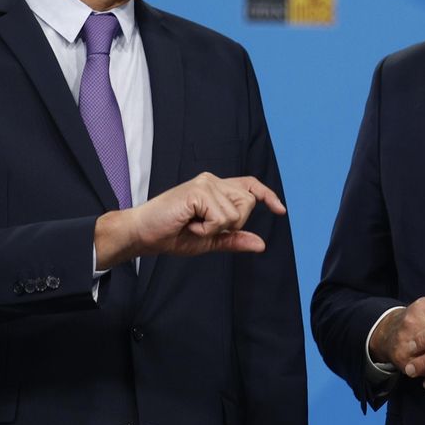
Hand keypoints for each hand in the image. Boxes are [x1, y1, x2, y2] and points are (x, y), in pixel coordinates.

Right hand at [93, 172, 285, 268]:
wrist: (144, 234)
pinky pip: (221, 218)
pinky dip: (207, 229)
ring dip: (216, 229)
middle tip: (203, 227)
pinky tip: (189, 223)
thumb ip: (234, 239)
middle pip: (248, 203)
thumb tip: (261, 244)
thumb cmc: (171, 234)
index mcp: (215, 188)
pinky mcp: (199, 191)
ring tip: (193, 225)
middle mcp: (213, 181)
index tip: (280, 210)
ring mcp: (206, 183)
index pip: (249, 186)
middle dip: (232, 224)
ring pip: (236, 213)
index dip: (267, 195)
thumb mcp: (209, 240)